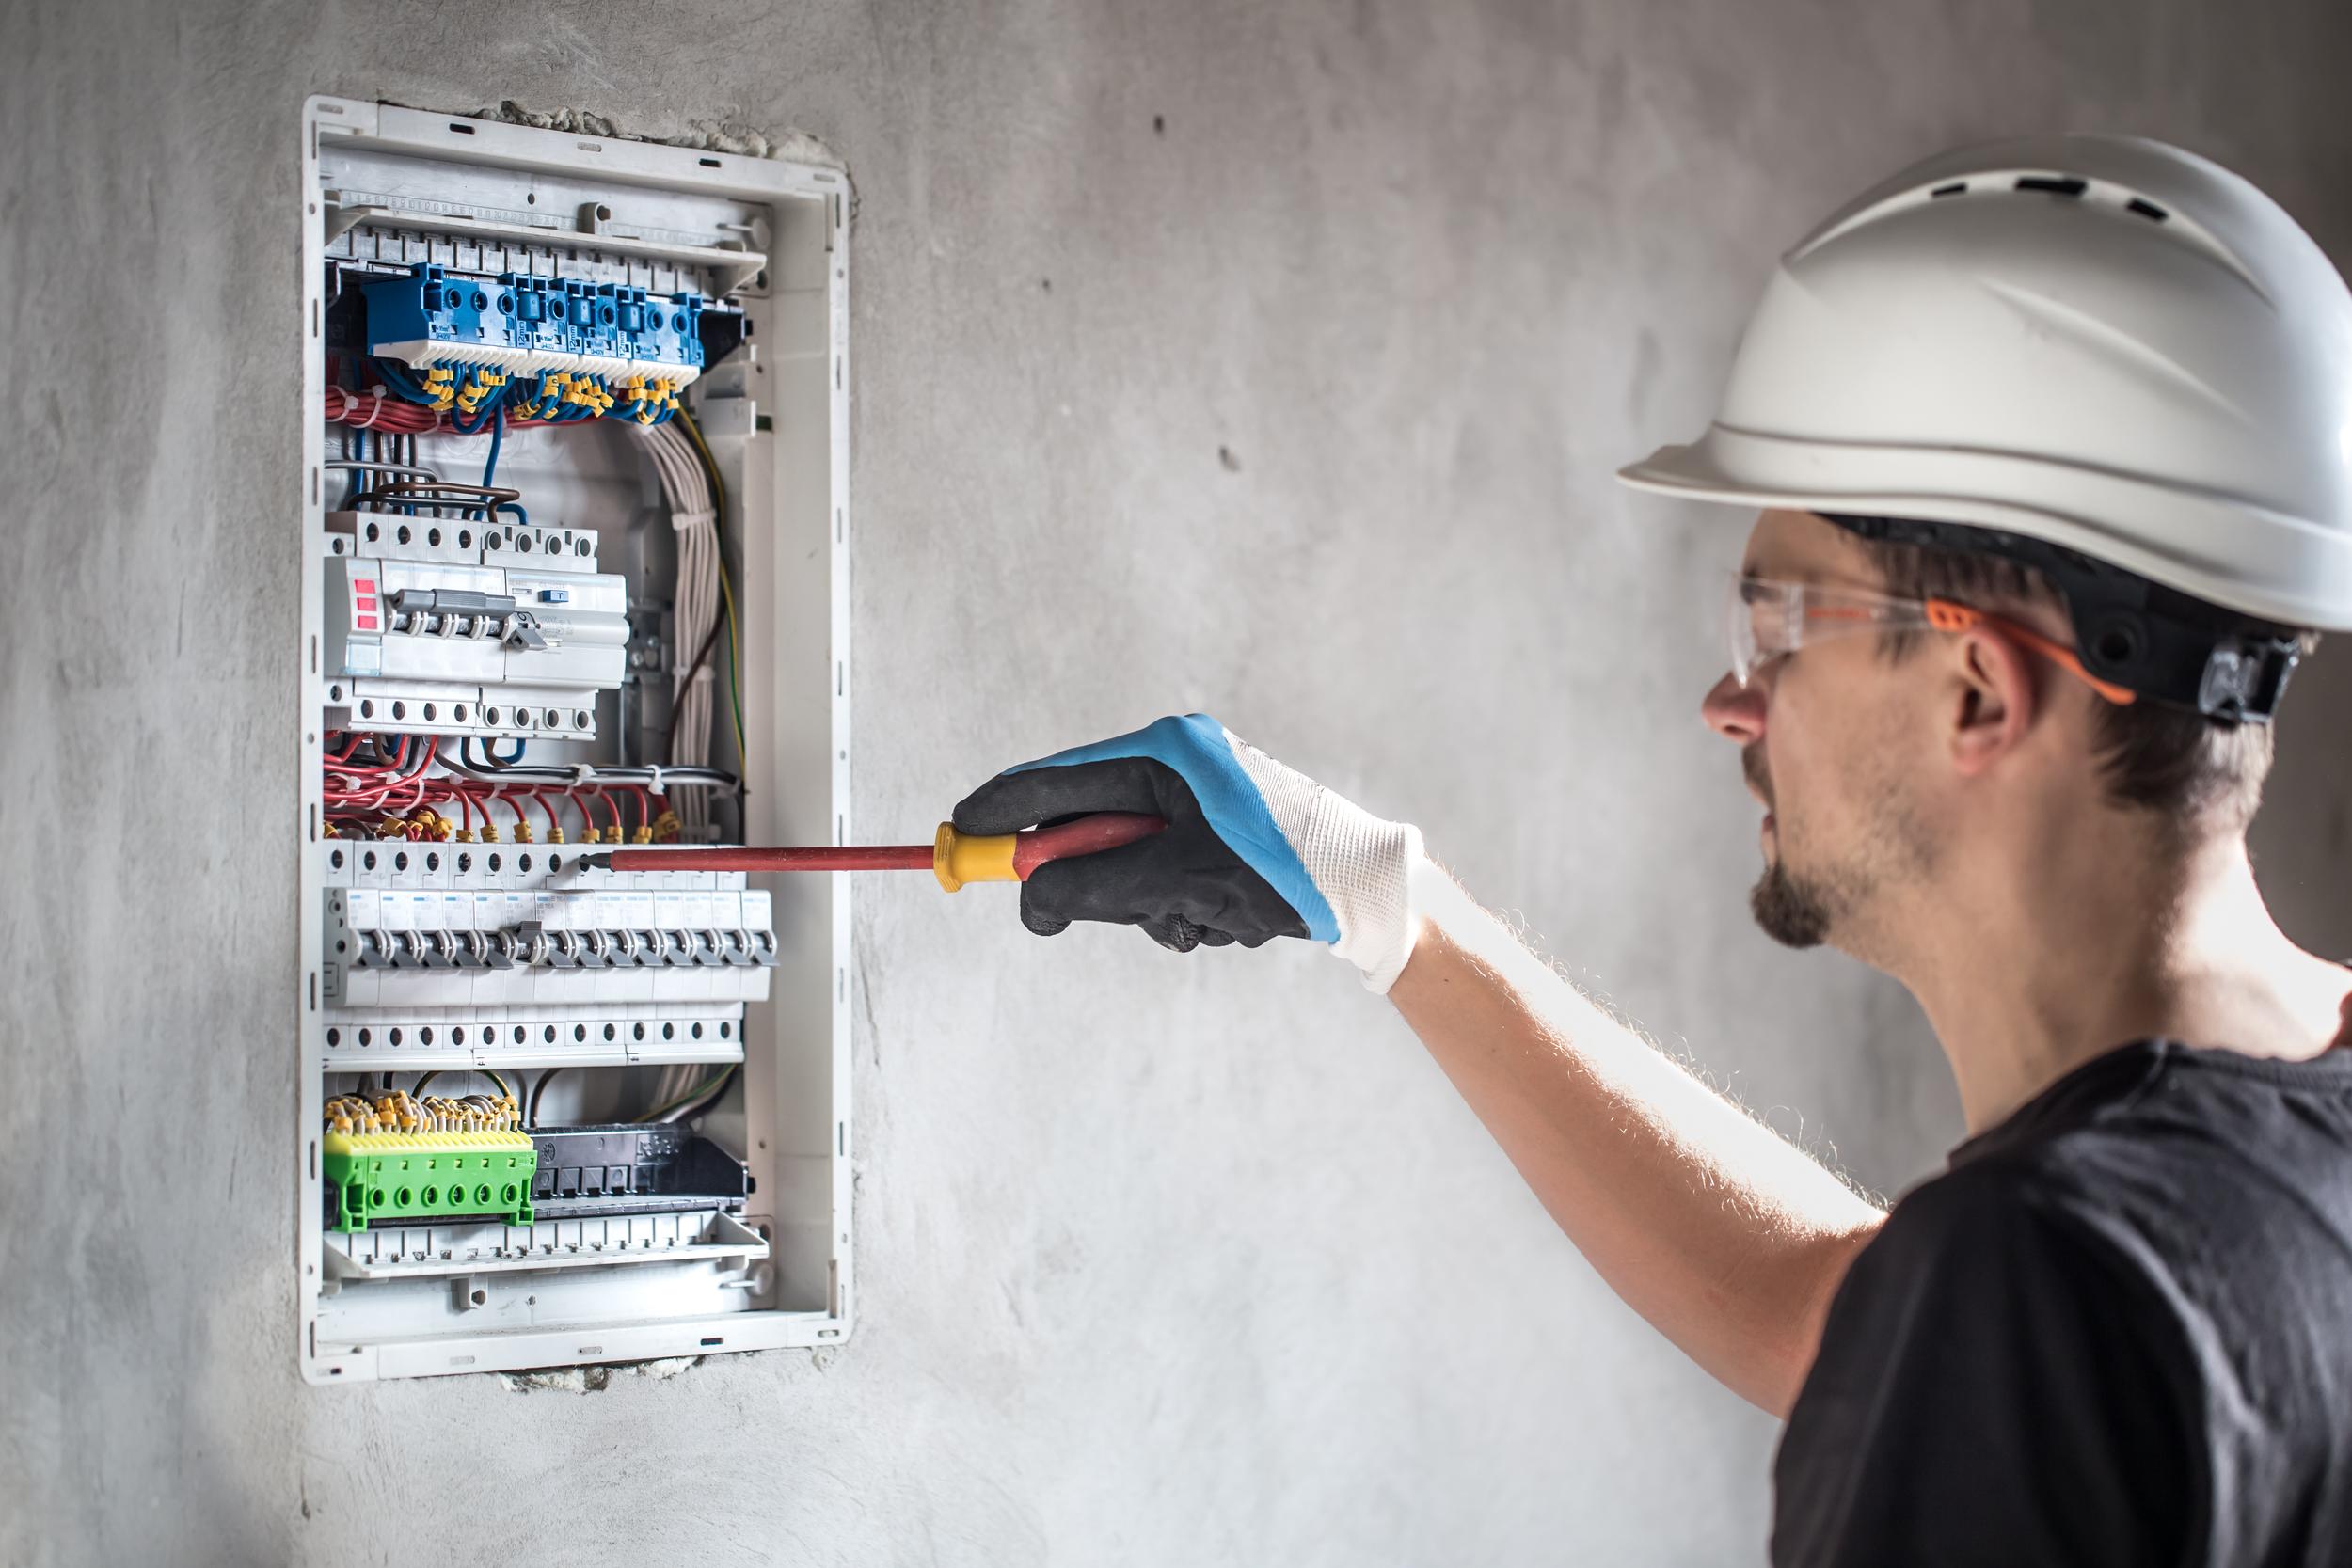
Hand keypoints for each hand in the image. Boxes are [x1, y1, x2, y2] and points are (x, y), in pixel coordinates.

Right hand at [952, 714, 1424, 990]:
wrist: (1370, 893)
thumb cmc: (1282, 869)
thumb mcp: (1172, 881)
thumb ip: (1088, 887)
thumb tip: (1028, 903)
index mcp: (1165, 753)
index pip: (1055, 779)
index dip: (1001, 811)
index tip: (958, 837)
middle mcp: (1178, 768)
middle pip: (1088, 830)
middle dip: (1105, 884)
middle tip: (1129, 908)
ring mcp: (1199, 804)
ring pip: (1127, 870)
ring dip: (1154, 909)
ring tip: (1208, 917)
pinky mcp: (1217, 842)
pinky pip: (1166, 884)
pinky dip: (1186, 913)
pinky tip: (1233, 920)